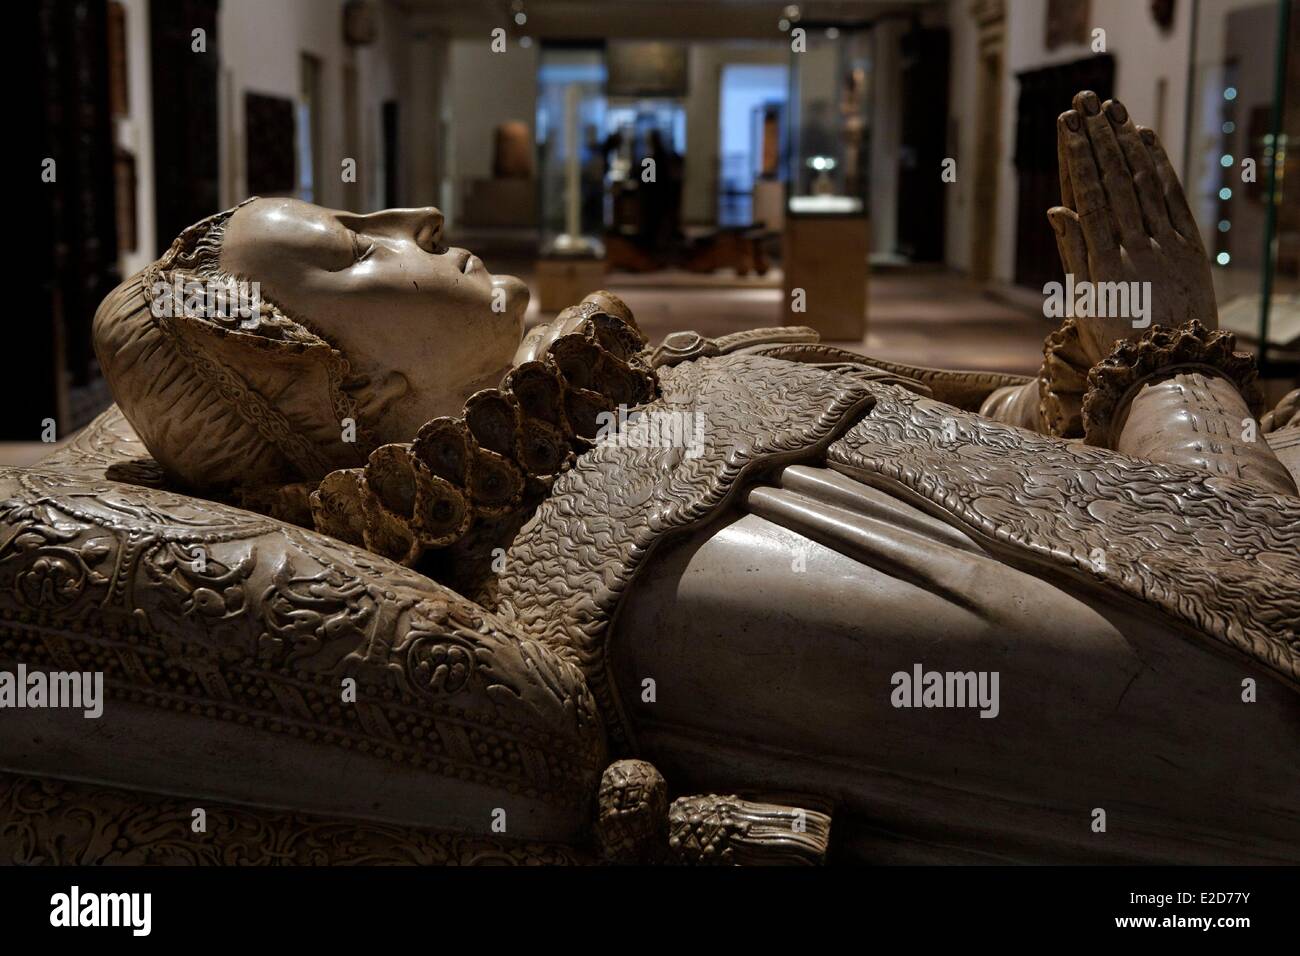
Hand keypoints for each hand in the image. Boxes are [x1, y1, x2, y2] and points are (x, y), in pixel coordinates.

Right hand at [1049, 91, 1216, 361]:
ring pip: (1144, 185)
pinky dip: (1158, 166)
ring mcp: (1166, 246)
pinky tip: (1145, 139)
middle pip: (1116, 182)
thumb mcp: (1086, 302)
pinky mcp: (1190, 247)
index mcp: (1105, 264)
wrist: (1169, 366)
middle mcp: (1137, 249)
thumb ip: (1074, 251)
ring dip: (1127, 142)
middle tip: (1086, 102)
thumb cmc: (1117, 339)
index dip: (1079, 158)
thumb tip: (1058, 207)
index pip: (1090, 198)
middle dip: (1100, 138)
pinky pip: (1172, 199)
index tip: (1068, 126)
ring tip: (1112, 109)